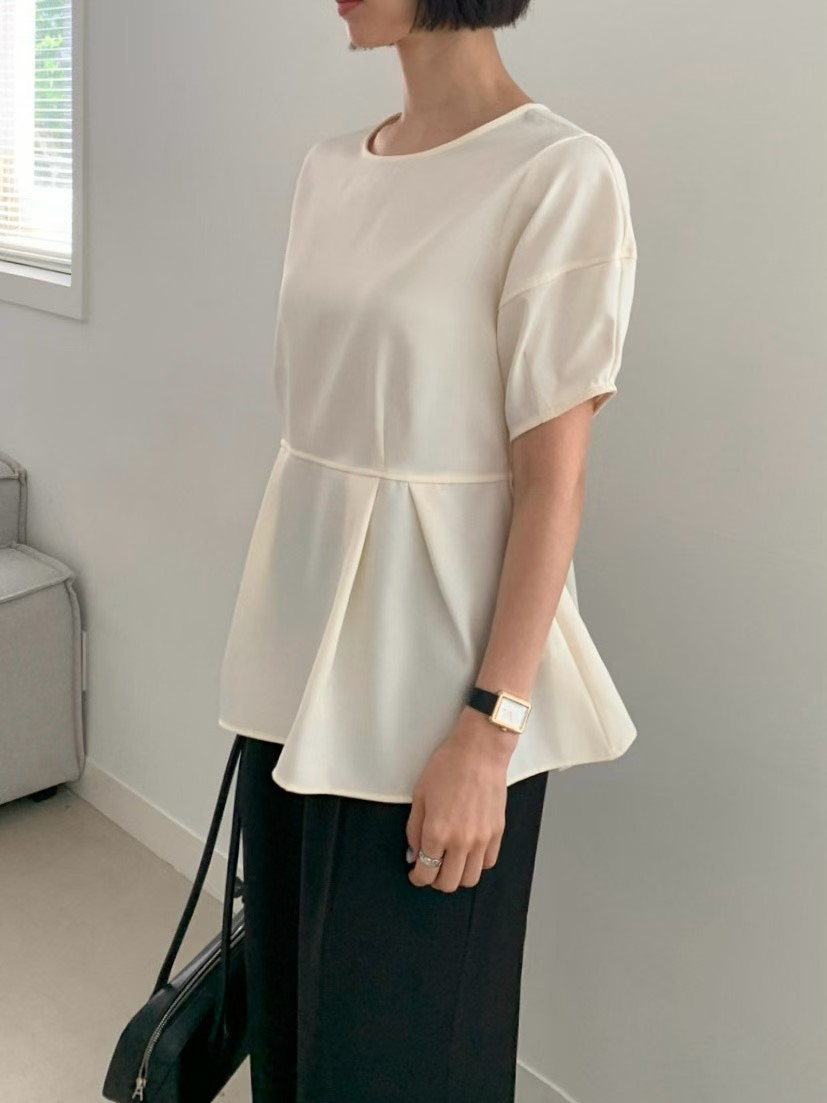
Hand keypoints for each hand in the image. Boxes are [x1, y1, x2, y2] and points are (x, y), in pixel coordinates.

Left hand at [405, 706, 517, 892]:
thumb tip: (414, 853)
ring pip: (470, 879)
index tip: (416, 874)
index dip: (417, 878)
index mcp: (437, 832)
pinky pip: (487, 863)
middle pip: (448, 883)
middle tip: (431, 868)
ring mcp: (482, 839)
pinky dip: (476, 864)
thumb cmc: (448, 767)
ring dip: (457, 876)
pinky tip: (468, 852)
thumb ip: (414, 830)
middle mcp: (461, 842)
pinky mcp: (497, 833)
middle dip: (435, 881)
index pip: (426, 873)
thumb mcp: (419, 795)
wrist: (479, 752)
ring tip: (450, 862)